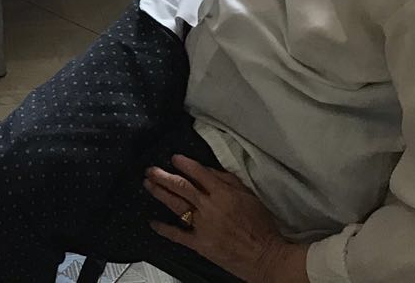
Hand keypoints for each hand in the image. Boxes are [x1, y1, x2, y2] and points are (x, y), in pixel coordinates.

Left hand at [145, 156, 308, 282]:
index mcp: (223, 193)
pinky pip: (177, 235)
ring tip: (148, 184)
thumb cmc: (261, 226)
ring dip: (160, 193)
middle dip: (163, 176)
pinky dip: (163, 228)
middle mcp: (209, 207)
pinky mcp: (200, 244)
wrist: (265, 256)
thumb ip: (229, 181)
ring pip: (176, 205)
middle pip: (181, 186)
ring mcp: (202, 225)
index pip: (199, 173)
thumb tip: (209, 170)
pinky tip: (152, 222)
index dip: (184, 164)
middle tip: (151, 170)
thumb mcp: (249, 196)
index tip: (174, 158)